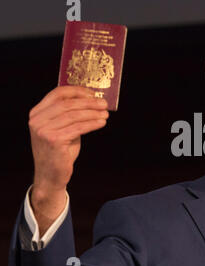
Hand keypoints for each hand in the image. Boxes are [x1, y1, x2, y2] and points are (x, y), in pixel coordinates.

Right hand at [28, 86, 108, 233]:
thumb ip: (70, 115)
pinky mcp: (54, 140)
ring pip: (74, 115)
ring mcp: (44, 130)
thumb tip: (92, 101)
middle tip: (103, 103)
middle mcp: (37, 120)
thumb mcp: (62, 128)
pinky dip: (92, 124)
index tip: (92, 93)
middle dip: (88, 102)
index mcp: (37, 113)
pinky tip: (101, 122)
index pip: (57, 94)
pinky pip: (78, 128)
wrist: (51, 175)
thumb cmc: (59, 151)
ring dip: (93, 113)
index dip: (77, 91)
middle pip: (68, 104)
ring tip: (105, 113)